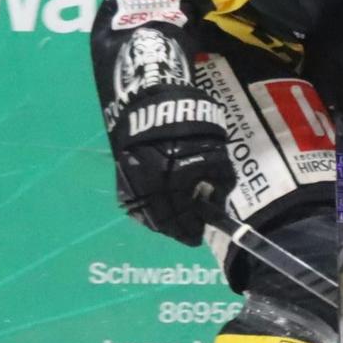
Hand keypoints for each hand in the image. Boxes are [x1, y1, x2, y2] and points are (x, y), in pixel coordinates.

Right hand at [110, 86, 233, 244]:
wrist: (159, 106)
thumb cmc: (194, 131)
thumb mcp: (218, 158)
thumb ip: (220, 186)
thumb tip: (215, 205)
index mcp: (175, 184)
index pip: (183, 220)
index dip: (192, 232)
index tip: (198, 236)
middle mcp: (150, 188)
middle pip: (163, 222)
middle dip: (178, 228)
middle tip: (188, 231)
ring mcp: (132, 184)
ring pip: (147, 215)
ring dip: (163, 221)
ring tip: (175, 221)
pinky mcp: (122, 177)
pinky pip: (135, 203)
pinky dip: (148, 210)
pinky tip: (159, 209)